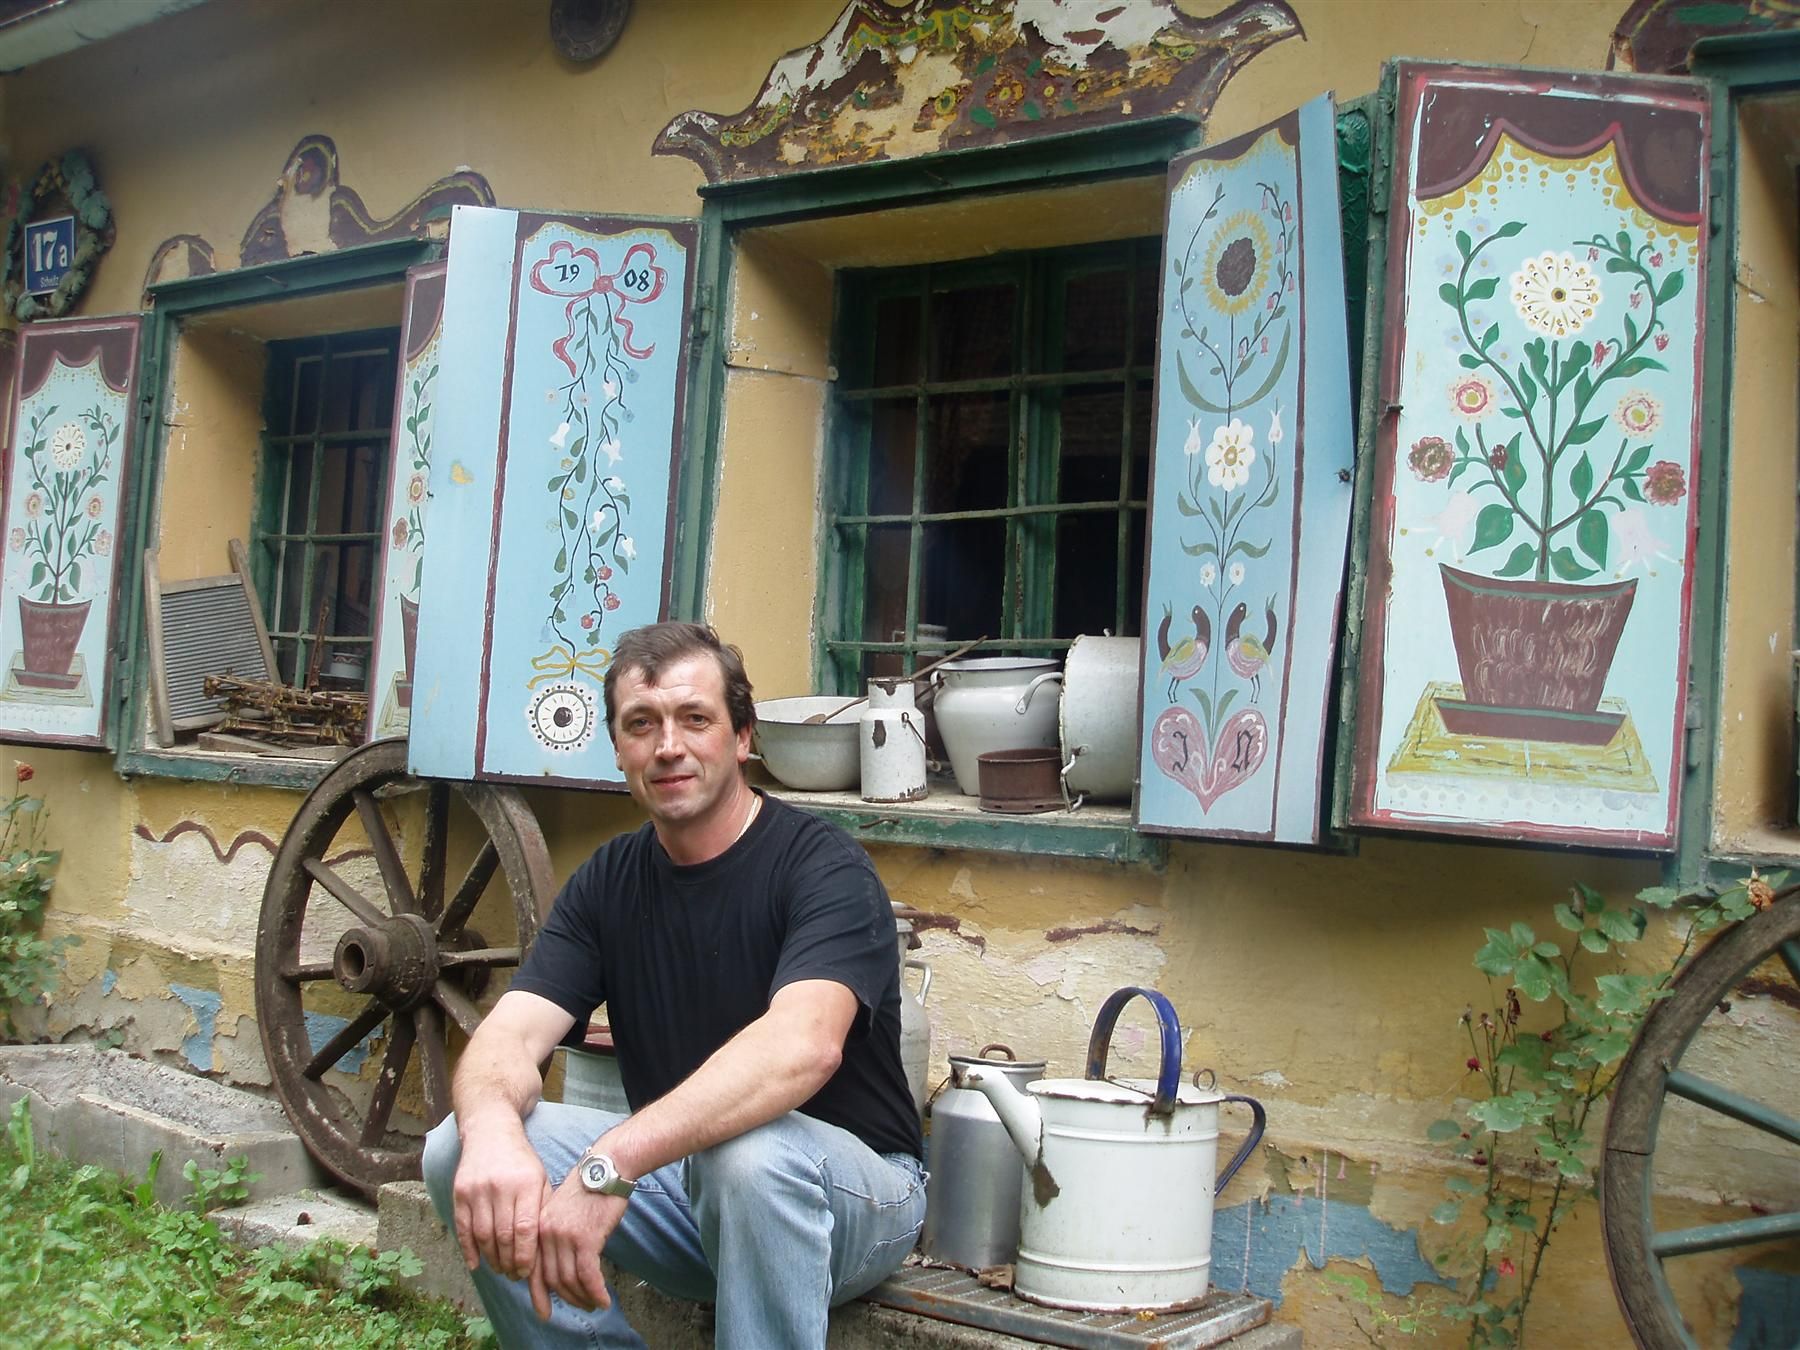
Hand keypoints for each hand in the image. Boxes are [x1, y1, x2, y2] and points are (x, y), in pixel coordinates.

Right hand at [451, 1125, 554, 1280]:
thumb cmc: (521, 1163)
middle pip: (502, 1236)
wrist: (490, 1133)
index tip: (527, 1273)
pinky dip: (468, 1250)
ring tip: (500, 1269)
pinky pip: (462, 1228)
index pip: (525, 1229)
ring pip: (482, 1236)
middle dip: (509, 1262)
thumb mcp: (540, 1179)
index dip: (525, 1256)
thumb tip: (544, 1249)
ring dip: (491, 1259)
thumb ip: (541, 1210)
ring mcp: (477, 1189)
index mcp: (526, 1183)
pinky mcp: (459, 1192)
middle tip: (514, 1276)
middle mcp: (500, 1186)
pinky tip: (476, 1264)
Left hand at [529, 1172, 626, 1318]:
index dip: (537, 1294)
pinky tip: (604, 1299)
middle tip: (582, 1306)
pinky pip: (587, 1276)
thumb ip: (556, 1232)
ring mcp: (564, 1236)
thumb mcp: (563, 1208)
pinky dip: (596, 1291)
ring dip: (583, 1297)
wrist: (607, 1166)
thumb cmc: (590, 1185)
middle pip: (552, 1278)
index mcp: (538, 1226)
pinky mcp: (585, 1238)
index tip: (544, 1312)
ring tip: (594, 1303)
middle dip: (567, 1297)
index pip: (533, 1268)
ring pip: (569, 1280)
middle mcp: (546, 1233)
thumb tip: (562, 1260)